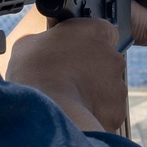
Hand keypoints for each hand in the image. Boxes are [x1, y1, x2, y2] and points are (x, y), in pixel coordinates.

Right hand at [5, 18, 126, 132]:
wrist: (43, 112)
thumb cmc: (34, 74)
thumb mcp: (28, 44)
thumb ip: (45, 41)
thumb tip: (41, 47)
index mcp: (95, 31)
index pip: (103, 31)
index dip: (89, 43)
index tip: (76, 52)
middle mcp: (113, 56)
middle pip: (107, 62)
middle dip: (92, 71)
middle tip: (68, 78)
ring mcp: (118, 86)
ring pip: (108, 89)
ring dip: (93, 94)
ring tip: (69, 99)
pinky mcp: (117, 112)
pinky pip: (107, 112)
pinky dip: (95, 114)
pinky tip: (75, 113)